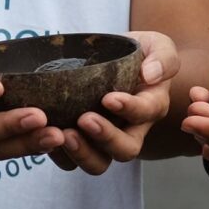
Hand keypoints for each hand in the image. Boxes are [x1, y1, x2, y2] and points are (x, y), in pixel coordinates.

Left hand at [55, 29, 178, 174]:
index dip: (129, 109)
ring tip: (63, 134)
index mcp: (152, 105)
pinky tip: (45, 136)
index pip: (146, 113)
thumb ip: (163, 58)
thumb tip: (150, 76)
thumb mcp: (158, 45)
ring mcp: (106, 139)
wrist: (115, 59)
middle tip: (84, 119)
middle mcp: (132, 129)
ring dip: (82, 153)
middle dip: (105, 138)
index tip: (108, 98)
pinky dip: (59, 154)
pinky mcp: (83, 143)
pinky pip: (71, 161)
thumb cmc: (140, 54)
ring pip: (99, 162)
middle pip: (126, 149)